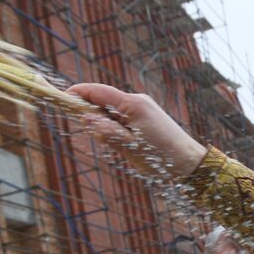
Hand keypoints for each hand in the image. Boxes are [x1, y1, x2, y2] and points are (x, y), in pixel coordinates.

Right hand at [66, 83, 205, 177]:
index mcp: (132, 104)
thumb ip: (106, 131)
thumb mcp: (129, 147)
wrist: (191, 162)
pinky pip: (124, 116)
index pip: (98, 90)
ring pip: (113, 109)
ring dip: (105, 123)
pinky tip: (125, 144)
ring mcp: (144, 106)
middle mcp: (138, 100)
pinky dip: (116, 126)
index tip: (62, 98)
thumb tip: (85, 117)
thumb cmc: (161, 157)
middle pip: (104, 99)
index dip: (78, 93)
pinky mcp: (148, 116)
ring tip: (116, 145)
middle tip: (90, 133)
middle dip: (92, 112)